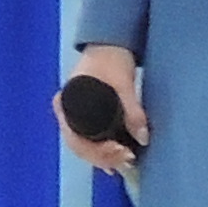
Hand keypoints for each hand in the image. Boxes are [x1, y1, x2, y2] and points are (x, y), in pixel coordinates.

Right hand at [59, 45, 143, 172]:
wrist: (110, 43)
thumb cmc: (110, 59)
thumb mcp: (123, 83)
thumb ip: (133, 111)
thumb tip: (142, 137)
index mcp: (65, 103)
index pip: (75, 139)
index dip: (96, 152)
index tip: (118, 151)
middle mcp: (65, 112)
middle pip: (79, 146)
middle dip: (102, 157)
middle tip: (126, 159)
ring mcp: (73, 115)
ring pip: (83, 146)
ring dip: (102, 157)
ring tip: (123, 163)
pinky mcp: (84, 116)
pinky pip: (88, 140)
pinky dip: (100, 151)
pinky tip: (113, 161)